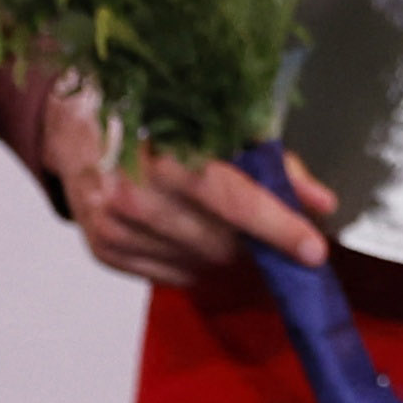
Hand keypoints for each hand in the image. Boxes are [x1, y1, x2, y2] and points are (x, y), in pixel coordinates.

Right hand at [37, 82, 336, 288]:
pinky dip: (196, 261)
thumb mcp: (224, 131)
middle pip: (222, 241)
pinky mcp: (105, 251)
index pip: (232, 198)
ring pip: (202, 265)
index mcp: (165, 154)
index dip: (277, 225)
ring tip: (219, 219)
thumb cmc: (161, 125)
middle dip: (254, 238)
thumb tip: (320, 202)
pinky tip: (189, 230)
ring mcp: (114, 227)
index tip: (313, 249)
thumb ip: (275, 166)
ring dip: (226, 251)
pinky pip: (175, 277)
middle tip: (262, 220)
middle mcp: (133, 194)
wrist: (82, 133)